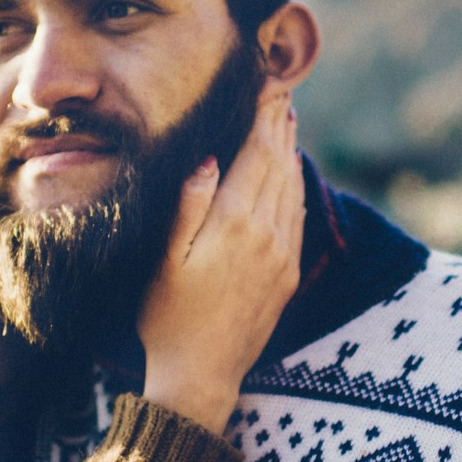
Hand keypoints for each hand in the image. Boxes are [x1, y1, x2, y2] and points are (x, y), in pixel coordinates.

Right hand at [137, 89, 304, 433]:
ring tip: (287, 120)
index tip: (269, 84)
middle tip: (282, 90)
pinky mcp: (287, 275)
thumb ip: (188, 206)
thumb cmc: (167, 319)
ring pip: (293, 189)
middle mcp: (268, 235)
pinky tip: (291, 175)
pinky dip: (296, 187)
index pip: (257, 154)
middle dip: (280, 125)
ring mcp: (283, 256)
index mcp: (236, 223)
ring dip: (291, 151)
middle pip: (280, 165)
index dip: (264, 116)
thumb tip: (210, 159)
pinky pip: (297, 218)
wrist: (200, 377)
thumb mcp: (164, 260)